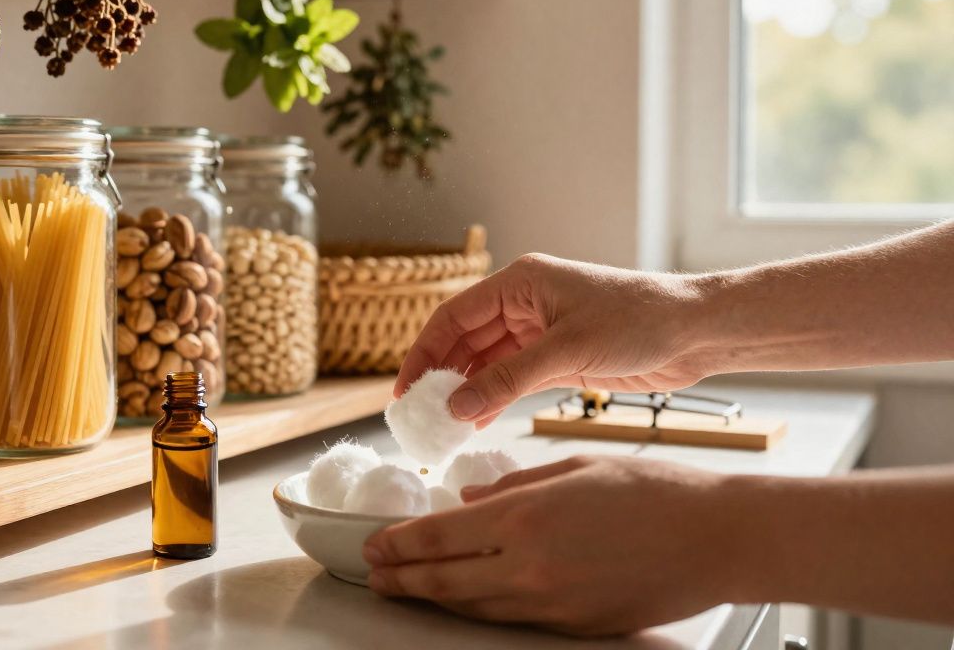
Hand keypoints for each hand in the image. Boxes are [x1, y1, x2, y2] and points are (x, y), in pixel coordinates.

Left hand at [362, 456, 741, 635]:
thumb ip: (514, 486)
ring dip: (435, 598)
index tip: (375, 544)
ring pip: (474, 607)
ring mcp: (553, 604)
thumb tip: (470, 501)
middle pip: (445, 580)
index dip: (398, 544)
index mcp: (525, 518)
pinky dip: (481, 609)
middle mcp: (530, 567)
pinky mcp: (576, 626)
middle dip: (403, 579)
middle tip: (377, 576)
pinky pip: (513, 619)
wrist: (719, 539)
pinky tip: (468, 601)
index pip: (438, 537)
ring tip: (409, 591)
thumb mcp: (575, 468)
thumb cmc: (656, 492)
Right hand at [395, 254, 710, 422]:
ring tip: (441, 427)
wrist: (696, 332)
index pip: (453, 317)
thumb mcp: (568, 350)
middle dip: (440, 377)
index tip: (404, 389)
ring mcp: (540, 332)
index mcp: (520, 283)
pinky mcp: (559, 359)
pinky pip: (512, 379)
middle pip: (465, 341)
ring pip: (486, 363)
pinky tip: (474, 422)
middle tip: (418, 416)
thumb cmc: (641, 320)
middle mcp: (524, 304)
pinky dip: (492, 399)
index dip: (423, 352)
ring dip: (465, 392)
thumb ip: (509, 379)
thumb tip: (456, 405)